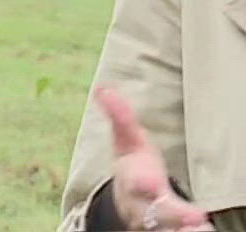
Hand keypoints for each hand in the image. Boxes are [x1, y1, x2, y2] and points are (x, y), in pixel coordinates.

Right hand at [96, 86, 211, 229]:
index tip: (152, 183)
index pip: (136, 184)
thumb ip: (120, 117)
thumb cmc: (135, 167)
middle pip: (158, 215)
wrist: (130, 204)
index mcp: (134, 182)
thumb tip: (102, 88)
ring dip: (186, 230)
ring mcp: (160, 226)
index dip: (142, 184)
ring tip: (203, 228)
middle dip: (174, 216)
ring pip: (169, 231)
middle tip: (196, 217)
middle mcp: (145, 209)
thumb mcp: (127, 141)